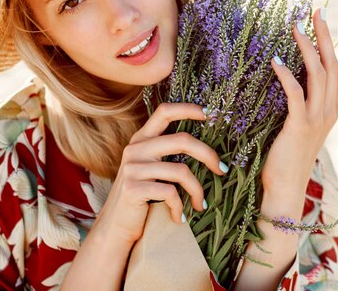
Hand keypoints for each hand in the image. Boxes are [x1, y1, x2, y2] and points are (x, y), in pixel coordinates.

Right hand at [91, 103, 227, 246]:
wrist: (115, 228)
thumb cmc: (141, 198)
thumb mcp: (150, 170)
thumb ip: (166, 153)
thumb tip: (207, 148)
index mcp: (141, 139)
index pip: (164, 111)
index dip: (188, 109)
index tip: (210, 114)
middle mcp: (135, 149)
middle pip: (183, 140)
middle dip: (208, 155)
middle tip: (222, 170)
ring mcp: (132, 168)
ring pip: (181, 171)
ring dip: (197, 191)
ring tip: (200, 204)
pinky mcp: (132, 188)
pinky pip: (170, 193)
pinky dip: (180, 207)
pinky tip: (179, 217)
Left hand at [262, 7, 337, 192]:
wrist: (286, 187)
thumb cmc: (288, 156)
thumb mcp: (304, 126)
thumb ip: (306, 104)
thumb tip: (297, 79)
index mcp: (334, 109)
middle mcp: (330, 111)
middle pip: (333, 65)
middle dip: (327, 36)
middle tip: (320, 10)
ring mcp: (317, 118)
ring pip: (317, 74)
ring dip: (307, 48)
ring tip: (296, 27)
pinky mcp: (299, 126)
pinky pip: (296, 95)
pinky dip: (286, 75)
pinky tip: (275, 60)